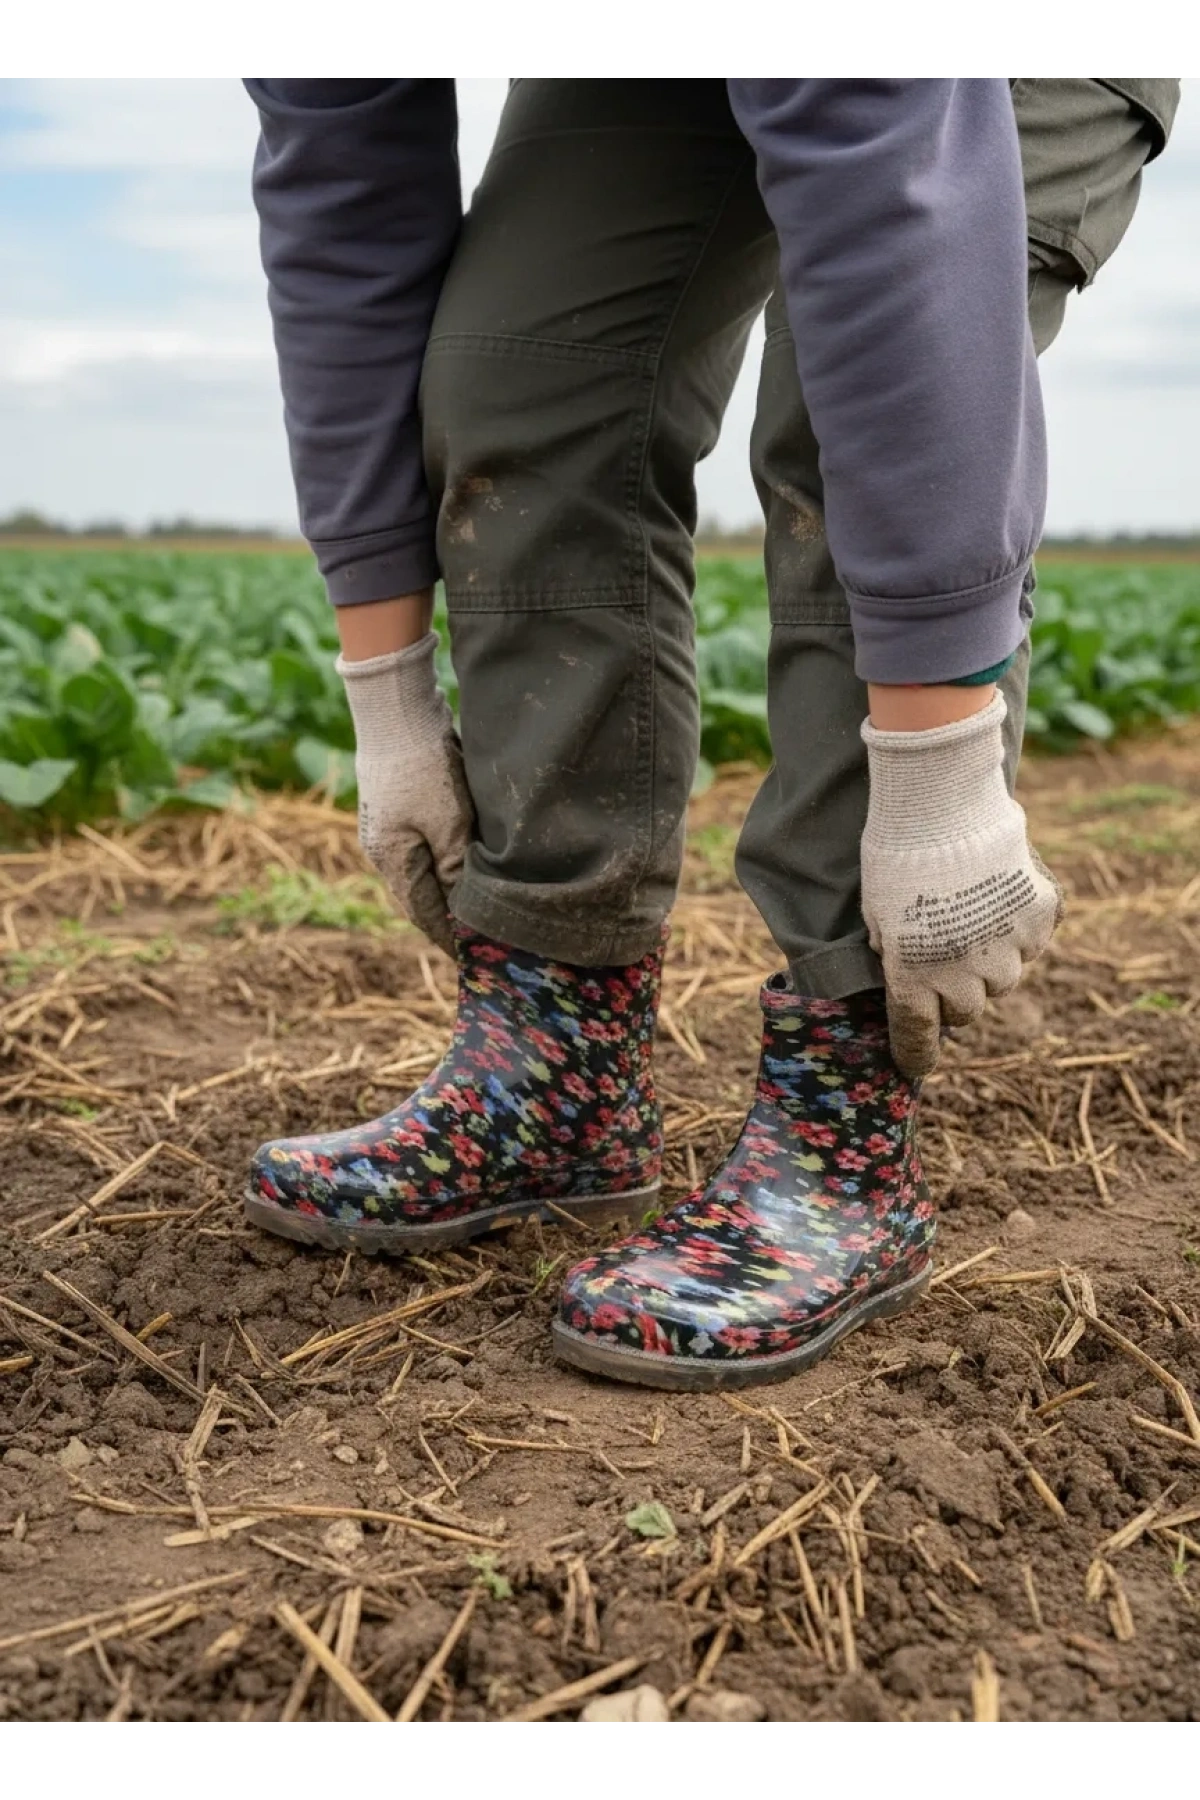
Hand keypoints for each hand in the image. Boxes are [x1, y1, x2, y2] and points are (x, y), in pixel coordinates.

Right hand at [338, 634, 473, 955]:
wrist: (394, 709)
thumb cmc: (422, 767)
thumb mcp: (448, 822)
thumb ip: (455, 868)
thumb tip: (460, 907)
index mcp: (391, 860)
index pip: (422, 913)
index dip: (447, 937)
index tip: (471, 959)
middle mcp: (382, 849)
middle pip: (417, 897)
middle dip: (445, 919)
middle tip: (477, 940)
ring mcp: (386, 826)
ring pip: (419, 872)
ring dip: (444, 890)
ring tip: (472, 907)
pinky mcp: (396, 805)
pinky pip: (420, 848)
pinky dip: (440, 863)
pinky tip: (460, 863)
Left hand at [860, 692, 1062, 1075]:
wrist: (941, 803)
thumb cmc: (893, 855)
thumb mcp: (875, 915)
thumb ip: (893, 955)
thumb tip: (901, 973)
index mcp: (916, 980)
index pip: (918, 1039)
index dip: (914, 1054)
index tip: (911, 1064)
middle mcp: (968, 976)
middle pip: (965, 1010)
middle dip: (951, 993)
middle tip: (939, 955)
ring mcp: (1011, 948)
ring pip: (1002, 979)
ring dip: (986, 961)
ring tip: (968, 914)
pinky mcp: (1042, 916)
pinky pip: (1030, 938)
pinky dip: (1017, 926)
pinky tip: (996, 892)